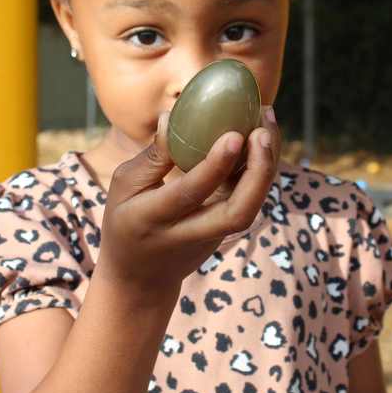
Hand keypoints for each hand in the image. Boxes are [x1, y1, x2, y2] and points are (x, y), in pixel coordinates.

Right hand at [96, 108, 280, 300]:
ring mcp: (213, 237)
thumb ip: (151, 157)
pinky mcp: (226, 231)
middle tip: (262, 131)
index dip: (215, 166)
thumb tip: (171, 115)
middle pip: (237, 213)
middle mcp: (188, 232)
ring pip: (250, 208)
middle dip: (257, 172)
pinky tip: (263, 134)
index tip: (234, 135)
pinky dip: (261, 167)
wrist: (141, 277)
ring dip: (266, 167)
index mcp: (153, 218)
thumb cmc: (126, 220)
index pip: (191, 194)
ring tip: (268, 121)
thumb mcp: (123, 188)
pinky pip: (249, 199)